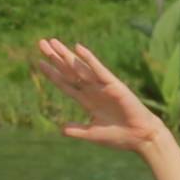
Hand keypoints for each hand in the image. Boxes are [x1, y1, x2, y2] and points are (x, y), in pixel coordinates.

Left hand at [33, 37, 168, 154]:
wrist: (141, 138)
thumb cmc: (119, 136)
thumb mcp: (93, 134)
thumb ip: (78, 130)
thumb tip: (61, 129)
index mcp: (87, 101)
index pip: (65, 84)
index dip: (52, 73)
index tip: (39, 63)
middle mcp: (92, 90)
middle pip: (69, 71)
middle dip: (55, 58)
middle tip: (41, 43)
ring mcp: (102, 86)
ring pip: (80, 68)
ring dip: (66, 55)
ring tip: (53, 42)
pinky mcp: (114, 85)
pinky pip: (99, 70)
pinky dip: (89, 59)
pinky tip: (78, 49)